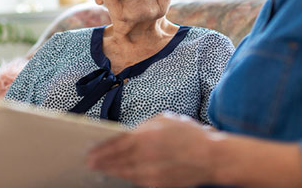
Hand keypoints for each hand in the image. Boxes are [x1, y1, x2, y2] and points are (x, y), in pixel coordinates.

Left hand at [87, 113, 218, 187]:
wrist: (212, 157)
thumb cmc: (189, 134)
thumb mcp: (163, 120)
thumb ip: (142, 126)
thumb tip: (127, 133)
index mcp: (145, 136)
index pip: (115, 145)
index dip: (100, 150)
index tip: (90, 151)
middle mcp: (145, 156)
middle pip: (116, 161)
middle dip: (101, 162)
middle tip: (90, 162)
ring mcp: (151, 173)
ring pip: (124, 173)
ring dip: (112, 170)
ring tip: (102, 168)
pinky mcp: (158, 184)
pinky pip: (136, 180)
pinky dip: (127, 176)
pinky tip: (121, 173)